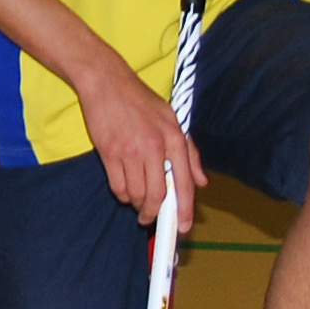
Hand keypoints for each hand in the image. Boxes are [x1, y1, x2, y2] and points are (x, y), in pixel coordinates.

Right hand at [71, 52, 202, 229]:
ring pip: (135, 194)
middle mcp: (154, 146)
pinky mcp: (108, 152)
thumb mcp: (172, 119)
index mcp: (174, 138)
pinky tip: (123, 188)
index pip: (184, 183)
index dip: (185, 210)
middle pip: (157, 195)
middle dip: (153, 213)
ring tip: (135, 200)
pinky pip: (117, 186)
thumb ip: (190, 152)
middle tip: (150, 218)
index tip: (184, 227)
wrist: (106, 81)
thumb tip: (202, 182)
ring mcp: (130, 150)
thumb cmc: (140, 100)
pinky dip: (121, 193)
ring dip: (135, 204)